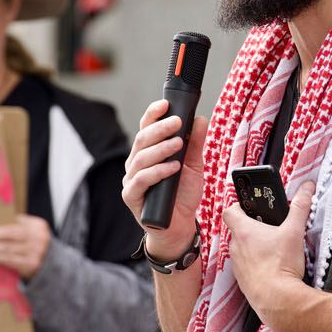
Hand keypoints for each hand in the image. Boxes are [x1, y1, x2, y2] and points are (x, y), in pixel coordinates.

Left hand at [0, 214, 52, 279]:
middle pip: (9, 236)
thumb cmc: (37, 243)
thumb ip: (21, 223)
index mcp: (38, 225)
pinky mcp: (31, 265)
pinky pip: (11, 261)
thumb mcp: (34, 229)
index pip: (13, 226)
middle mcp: (38, 238)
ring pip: (8, 249)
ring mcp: (35, 252)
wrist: (53, 263)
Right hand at [122, 100, 207, 259]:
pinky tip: (173, 167)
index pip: (146, 128)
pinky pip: (141, 180)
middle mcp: (136, 163)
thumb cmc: (182, 195)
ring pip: (140, 158)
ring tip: (178, 144)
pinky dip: (158, 171)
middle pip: (142, 139)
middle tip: (178, 122)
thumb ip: (195, 144)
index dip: (153, 114)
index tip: (166, 103)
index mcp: (148, 152)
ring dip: (161, 148)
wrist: (179, 227)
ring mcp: (131, 180)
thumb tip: (200, 119)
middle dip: (160, 128)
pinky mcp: (131, 197)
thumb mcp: (194, 166)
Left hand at [221, 182, 315, 331]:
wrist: (277, 300)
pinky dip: (257, 265)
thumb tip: (307, 188)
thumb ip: (301, 207)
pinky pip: (247, 268)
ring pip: (242, 250)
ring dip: (255, 247)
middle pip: (239, 230)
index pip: (230, 210)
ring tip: (275, 249)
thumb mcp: (294, 231)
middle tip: (271, 228)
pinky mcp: (244, 281)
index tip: (250, 205)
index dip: (238, 205)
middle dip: (254, 227)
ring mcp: (238, 266)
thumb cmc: (281, 266)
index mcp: (244, 231)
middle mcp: (236, 248)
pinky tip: (273, 268)